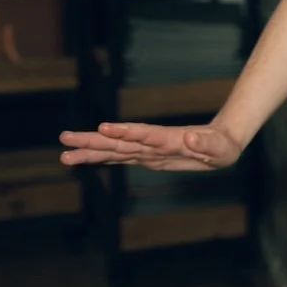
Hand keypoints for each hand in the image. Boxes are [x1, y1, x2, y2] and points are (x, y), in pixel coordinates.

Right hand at [60, 119, 242, 172]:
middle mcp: (153, 142)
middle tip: (65, 138)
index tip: (103, 128)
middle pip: (120, 141)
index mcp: (170, 139)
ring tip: (64, 154)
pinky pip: (119, 158)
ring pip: (114, 150)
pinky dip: (101, 158)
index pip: (144, 134)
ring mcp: (147, 149)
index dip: (125, 132)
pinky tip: (82, 158)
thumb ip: (208, 144)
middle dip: (93, 141)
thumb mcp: (222, 148)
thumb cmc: (223, 147)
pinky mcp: (146, 157)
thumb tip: (193, 137)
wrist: (219, 141)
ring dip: (90, 150)